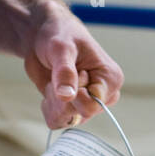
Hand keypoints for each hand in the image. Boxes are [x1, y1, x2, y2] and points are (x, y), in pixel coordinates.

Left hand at [22, 1, 123, 128]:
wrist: (43, 35)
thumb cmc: (60, 34)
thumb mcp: (61, 48)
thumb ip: (65, 72)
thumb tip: (67, 96)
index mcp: (111, 78)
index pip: (94, 105)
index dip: (75, 94)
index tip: (72, 73)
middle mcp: (104, 94)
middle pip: (81, 114)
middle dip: (62, 97)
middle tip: (59, 74)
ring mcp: (88, 102)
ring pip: (67, 120)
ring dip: (54, 101)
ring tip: (55, 80)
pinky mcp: (73, 107)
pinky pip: (57, 121)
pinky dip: (48, 106)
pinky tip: (51, 88)